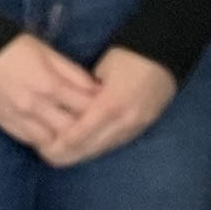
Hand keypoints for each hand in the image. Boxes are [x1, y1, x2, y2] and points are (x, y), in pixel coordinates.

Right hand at [0, 32, 103, 155]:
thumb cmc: (12, 47)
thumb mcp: (47, 52)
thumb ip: (72, 72)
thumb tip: (94, 88)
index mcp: (50, 84)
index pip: (86, 106)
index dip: (101, 107)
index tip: (109, 105)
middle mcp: (36, 106)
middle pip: (73, 129)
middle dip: (87, 127)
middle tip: (96, 123)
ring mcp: (20, 118)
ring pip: (53, 142)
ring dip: (66, 138)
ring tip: (76, 132)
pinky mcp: (6, 125)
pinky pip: (32, 142)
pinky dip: (47, 141)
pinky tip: (54, 135)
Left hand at [39, 49, 176, 168]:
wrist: (167, 55)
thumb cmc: (129, 56)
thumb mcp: (100, 70)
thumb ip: (84, 94)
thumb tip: (68, 111)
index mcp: (110, 105)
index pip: (79, 135)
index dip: (59, 144)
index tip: (42, 146)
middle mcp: (123, 122)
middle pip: (89, 149)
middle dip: (66, 154)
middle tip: (47, 154)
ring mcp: (135, 128)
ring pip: (102, 150)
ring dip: (81, 153)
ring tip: (61, 153)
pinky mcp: (142, 128)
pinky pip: (114, 144)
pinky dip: (97, 147)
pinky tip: (84, 147)